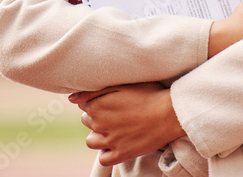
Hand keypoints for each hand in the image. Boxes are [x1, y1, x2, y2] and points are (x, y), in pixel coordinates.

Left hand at [70, 82, 184, 165]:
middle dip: (97, 117)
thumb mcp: (122, 84)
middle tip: (116, 112)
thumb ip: (94, 91)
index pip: (84, 105)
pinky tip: (116, 144)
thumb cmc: (149, 94)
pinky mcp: (122, 154)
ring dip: (99, 135)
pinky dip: (106, 153)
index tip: (111, 101)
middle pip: (87, 122)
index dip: (97, 102)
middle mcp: (100, 125)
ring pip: (91, 142)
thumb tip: (71, 99)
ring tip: (115, 128)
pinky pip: (103, 159)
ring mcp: (110, 141)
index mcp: (97, 106)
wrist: (171, 113)